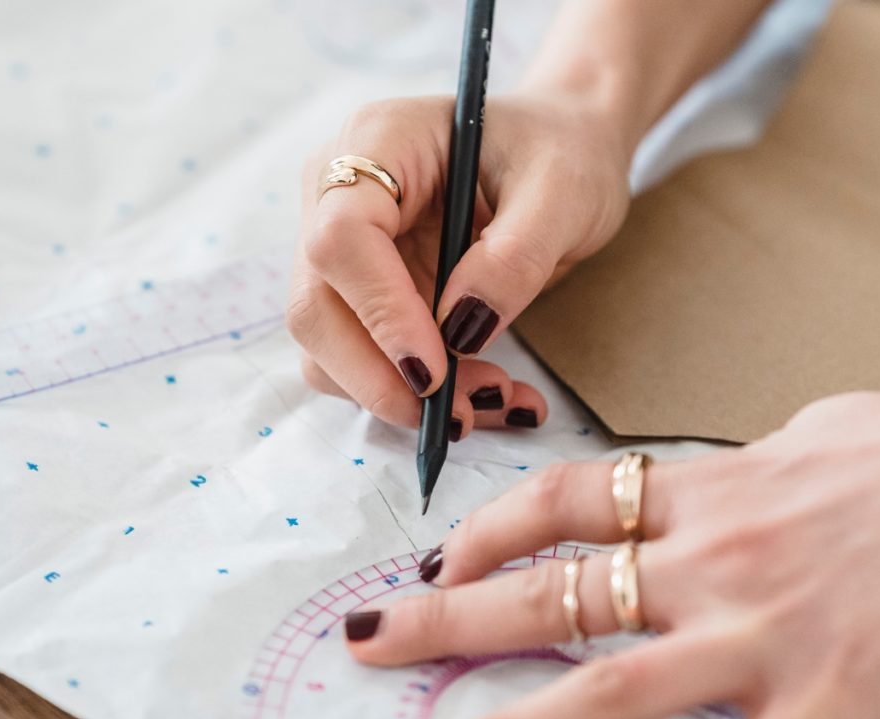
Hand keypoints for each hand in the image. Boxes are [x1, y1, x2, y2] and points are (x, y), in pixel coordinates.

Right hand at [288, 94, 630, 435]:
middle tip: (461, 414)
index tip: (435, 370)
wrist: (563, 155)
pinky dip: (417, 396)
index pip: (341, 238)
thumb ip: (514, 257)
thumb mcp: (562, 193)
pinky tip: (485, 396)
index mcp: (379, 142)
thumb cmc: (562, 154)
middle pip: (315, 307)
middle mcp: (342, 195)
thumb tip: (459, 331)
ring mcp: (348, 251)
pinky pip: (369, 362)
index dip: (379, 312)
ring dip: (401, 396)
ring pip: (331, 349)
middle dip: (381, 376)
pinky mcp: (368, 295)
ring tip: (495, 399)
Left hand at [344, 377, 879, 718]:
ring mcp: (761, 633)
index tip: (439, 560)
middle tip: (366, 642)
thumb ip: (733, 470)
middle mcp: (711, 559)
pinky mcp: (825, 701)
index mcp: (706, 489)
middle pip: (551, 592)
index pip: (563, 501)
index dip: (487, 532)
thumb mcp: (804, 436)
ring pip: (609, 687)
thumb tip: (693, 488)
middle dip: (446, 620)